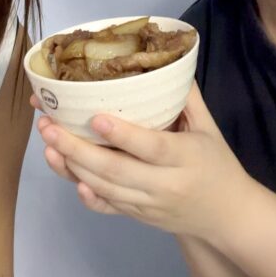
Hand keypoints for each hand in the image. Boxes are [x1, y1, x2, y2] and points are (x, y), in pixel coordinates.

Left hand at [37, 83, 252, 242]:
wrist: (228, 215)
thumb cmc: (218, 163)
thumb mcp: (209, 127)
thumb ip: (187, 96)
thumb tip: (165, 59)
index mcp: (186, 157)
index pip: (151, 147)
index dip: (123, 136)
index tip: (95, 118)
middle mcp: (165, 184)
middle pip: (116, 171)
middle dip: (77, 149)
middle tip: (49, 125)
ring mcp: (149, 205)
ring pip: (105, 189)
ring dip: (72, 167)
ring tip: (48, 142)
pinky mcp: (138, 217)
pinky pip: (108, 207)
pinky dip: (86, 195)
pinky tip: (68, 175)